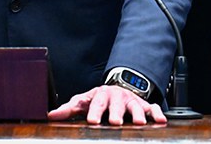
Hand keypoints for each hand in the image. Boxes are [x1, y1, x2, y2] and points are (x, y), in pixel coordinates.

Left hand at [47, 85, 166, 125]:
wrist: (118, 87)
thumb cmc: (98, 99)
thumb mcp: (83, 101)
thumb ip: (68, 109)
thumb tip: (50, 115)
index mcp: (100, 95)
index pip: (95, 103)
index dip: (94, 112)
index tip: (92, 121)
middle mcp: (116, 96)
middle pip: (116, 105)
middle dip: (116, 113)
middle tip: (115, 122)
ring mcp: (131, 100)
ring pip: (135, 106)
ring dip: (137, 114)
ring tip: (138, 123)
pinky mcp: (143, 105)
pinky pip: (152, 107)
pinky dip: (156, 113)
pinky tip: (160, 120)